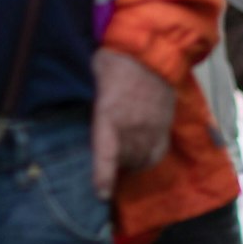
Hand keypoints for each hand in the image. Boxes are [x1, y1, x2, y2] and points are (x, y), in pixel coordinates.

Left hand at [91, 48, 176, 199]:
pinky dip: (149, 158)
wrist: (152, 48)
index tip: (102, 195)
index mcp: (110, 114)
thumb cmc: (116, 59)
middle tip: (106, 161)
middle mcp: (132, 125)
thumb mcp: (93, 79)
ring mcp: (151, 126)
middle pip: (124, 161)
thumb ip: (91, 101)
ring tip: (123, 156)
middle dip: (115, 166)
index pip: (106, 154)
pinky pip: (158, 151)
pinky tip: (141, 154)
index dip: (104, 178)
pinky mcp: (165, 123)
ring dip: (131, 162)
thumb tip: (78, 110)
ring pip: (141, 159)